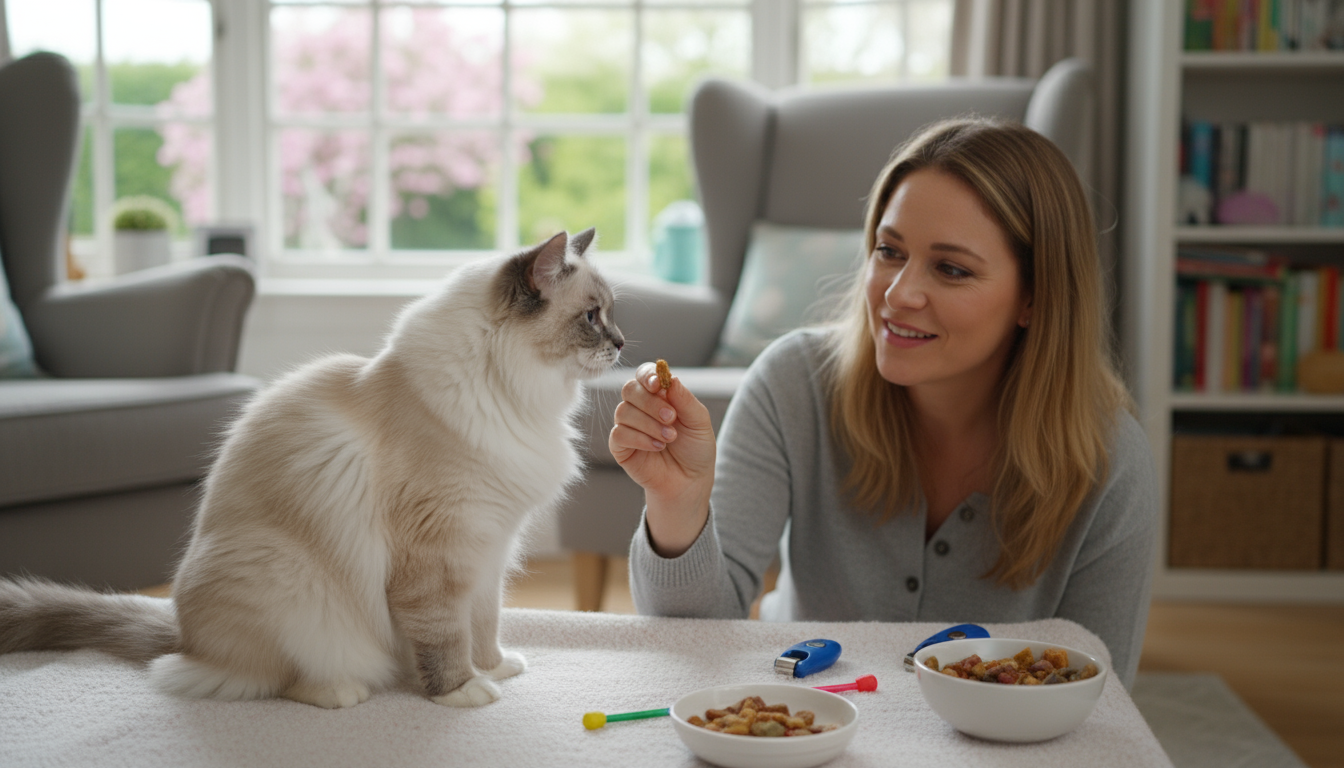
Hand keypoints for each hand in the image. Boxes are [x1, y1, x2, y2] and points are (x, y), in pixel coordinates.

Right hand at [608, 362, 715, 555]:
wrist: (690, 481)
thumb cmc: (695, 449)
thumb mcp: (699, 422)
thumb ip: (685, 400)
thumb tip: (671, 379)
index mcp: (659, 395)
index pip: (645, 374)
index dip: (648, 375)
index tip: (658, 384)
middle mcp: (640, 407)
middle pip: (630, 389)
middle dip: (650, 402)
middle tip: (671, 418)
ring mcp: (628, 426)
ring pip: (623, 411)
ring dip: (649, 424)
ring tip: (669, 438)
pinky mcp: (620, 446)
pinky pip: (619, 434)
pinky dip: (639, 439)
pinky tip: (657, 447)